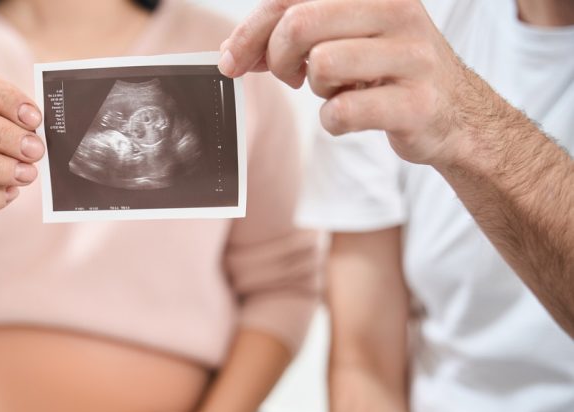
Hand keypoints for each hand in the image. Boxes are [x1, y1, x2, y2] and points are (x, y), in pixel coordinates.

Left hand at [219, 0, 487, 166]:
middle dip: (278, 59)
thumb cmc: (387, 71)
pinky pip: (342, 112)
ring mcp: (411, 56)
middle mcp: (397, 11)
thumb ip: (292, 33)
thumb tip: (233, 52)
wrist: (457, 114)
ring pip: (320, 65)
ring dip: (315, 90)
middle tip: (291, 77)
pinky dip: (333, 122)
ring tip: (335, 91)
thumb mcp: (345, 37)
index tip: (232, 59)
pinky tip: (349, 117)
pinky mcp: (416, 103)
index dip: (251, 29)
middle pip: (299, 24)